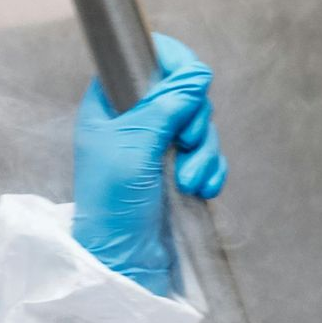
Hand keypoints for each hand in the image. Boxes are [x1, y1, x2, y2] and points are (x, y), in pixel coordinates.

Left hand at [72, 33, 227, 296]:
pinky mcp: (177, 175)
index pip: (145, 60)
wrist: (122, 262)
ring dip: (202, 154)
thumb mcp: (135, 145)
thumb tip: (199, 73)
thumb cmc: (113, 204)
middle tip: (184, 146)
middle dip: (194, 123)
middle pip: (184, 94)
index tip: (191, 85)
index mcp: (111, 105)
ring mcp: (158, 149)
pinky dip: (210, 172)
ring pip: (200, 128)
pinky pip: (207, 158)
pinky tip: (202, 190)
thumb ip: (167, 104)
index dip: (173, 65)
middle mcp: (135, 122)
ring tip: (188, 183)